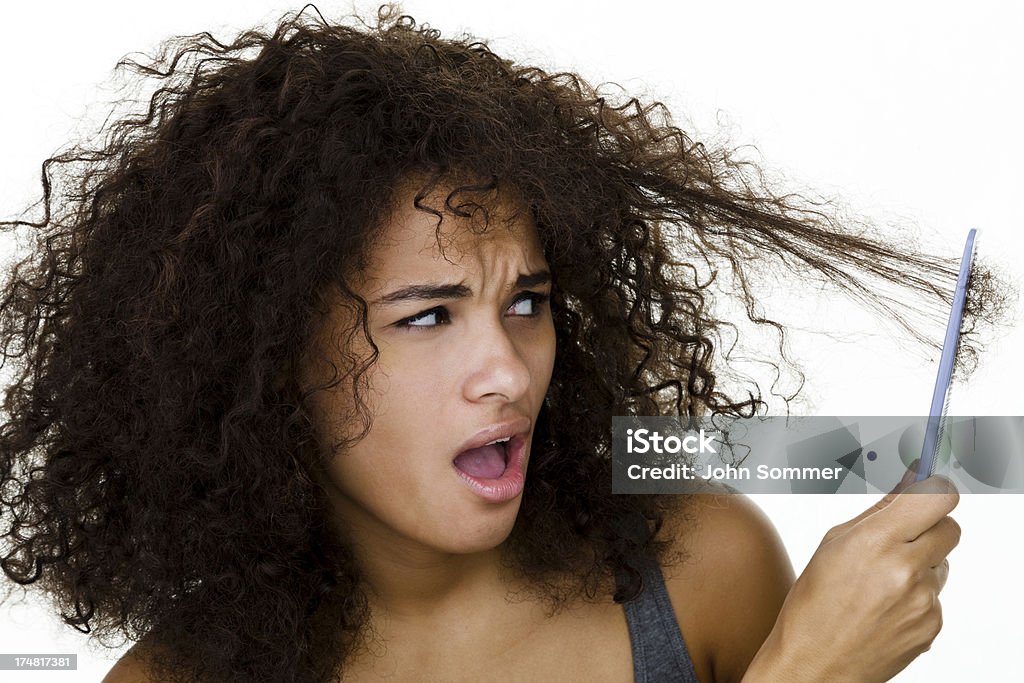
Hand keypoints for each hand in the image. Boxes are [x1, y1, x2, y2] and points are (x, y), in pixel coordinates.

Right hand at [744, 463, 959, 681]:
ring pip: (941, 564)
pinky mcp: (932, 625)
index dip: (936, 489)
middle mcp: (905, 570)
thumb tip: (909, 481)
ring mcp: (923, 601)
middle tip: (902, 536)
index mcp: (875, 542)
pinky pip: (935, 596)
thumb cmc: (813, 602)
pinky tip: (884, 608)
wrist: (815, 664)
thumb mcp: (834, 545)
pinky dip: (915, 596)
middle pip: (950, 528)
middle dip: (930, 526)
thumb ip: (878, 512)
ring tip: (880, 583)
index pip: (936, 498)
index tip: (929, 489)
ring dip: (920, 565)